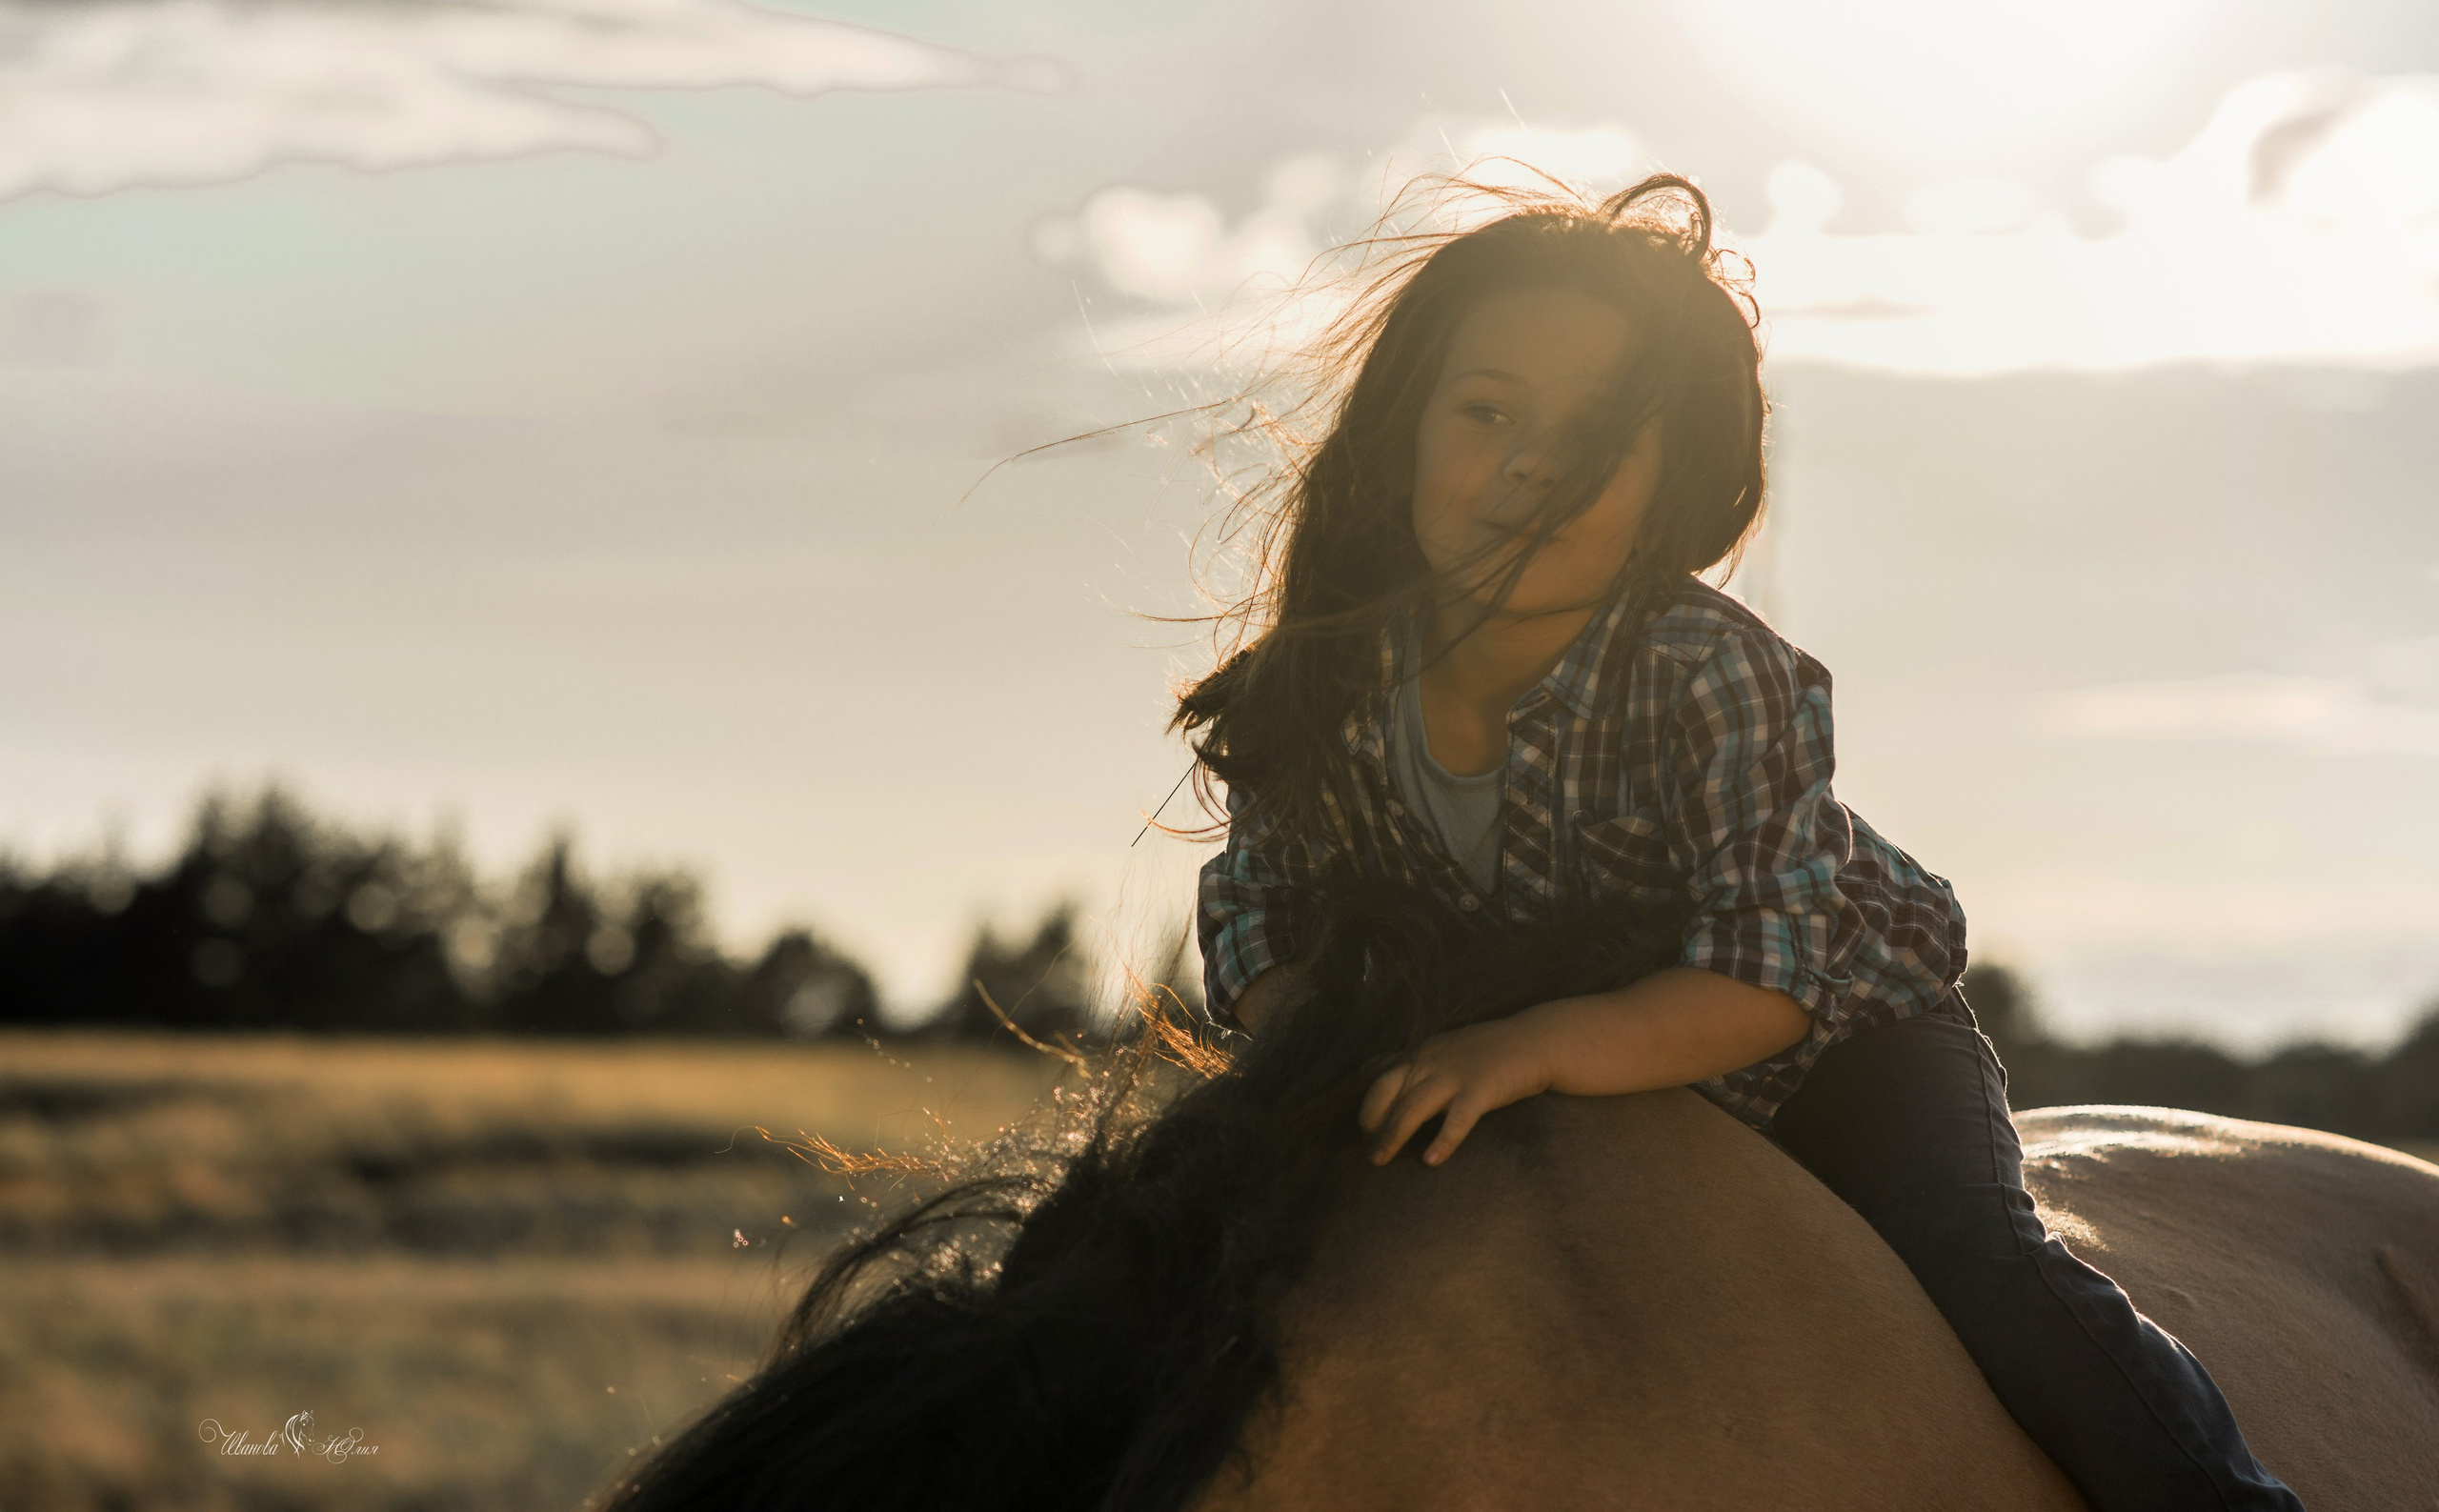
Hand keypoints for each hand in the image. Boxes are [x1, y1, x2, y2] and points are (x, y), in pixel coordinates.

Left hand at [1356, 1013, 1557, 1166]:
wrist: (1536, 1040)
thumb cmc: (1492, 1050)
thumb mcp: (1448, 1050)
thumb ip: (1425, 1066)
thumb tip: (1399, 1087)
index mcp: (1422, 1053)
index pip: (1381, 1078)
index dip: (1368, 1106)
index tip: (1364, 1131)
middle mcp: (1430, 1061)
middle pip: (1386, 1092)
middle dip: (1371, 1122)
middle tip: (1367, 1150)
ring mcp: (1454, 1075)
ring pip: (1412, 1107)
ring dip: (1393, 1135)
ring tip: (1380, 1160)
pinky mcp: (1480, 1090)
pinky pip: (1457, 1119)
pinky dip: (1443, 1140)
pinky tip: (1431, 1160)